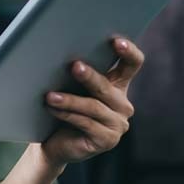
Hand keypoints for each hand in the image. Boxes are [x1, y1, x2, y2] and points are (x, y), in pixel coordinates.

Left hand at [40, 37, 143, 166]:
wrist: (56, 142)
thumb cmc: (65, 108)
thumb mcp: (73, 87)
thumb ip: (79, 72)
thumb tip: (63, 51)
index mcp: (118, 85)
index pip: (133, 64)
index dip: (129, 52)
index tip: (116, 41)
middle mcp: (123, 104)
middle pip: (107, 86)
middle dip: (90, 76)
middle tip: (74, 66)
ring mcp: (118, 124)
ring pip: (93, 106)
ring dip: (69, 100)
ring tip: (50, 96)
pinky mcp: (108, 140)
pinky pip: (85, 123)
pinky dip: (66, 114)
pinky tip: (52, 108)